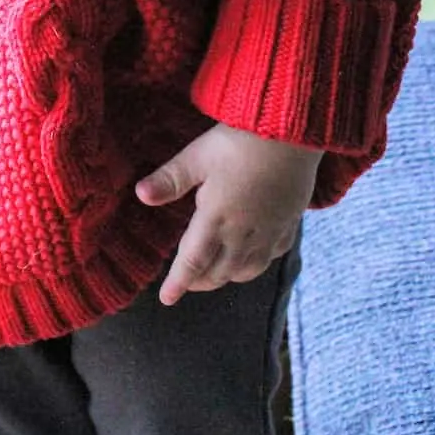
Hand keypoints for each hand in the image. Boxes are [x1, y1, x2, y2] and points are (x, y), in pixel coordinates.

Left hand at [135, 123, 320, 304]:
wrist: (294, 135)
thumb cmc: (241, 141)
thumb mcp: (199, 155)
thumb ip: (171, 178)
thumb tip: (139, 195)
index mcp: (216, 218)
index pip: (192, 261)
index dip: (178, 282)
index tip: (166, 299)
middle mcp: (243, 233)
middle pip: (219, 272)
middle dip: (200, 282)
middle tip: (186, 283)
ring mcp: (269, 232)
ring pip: (247, 270)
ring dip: (227, 277)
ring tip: (216, 274)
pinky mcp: (288, 224)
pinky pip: (271, 256)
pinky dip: (256, 264)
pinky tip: (252, 256)